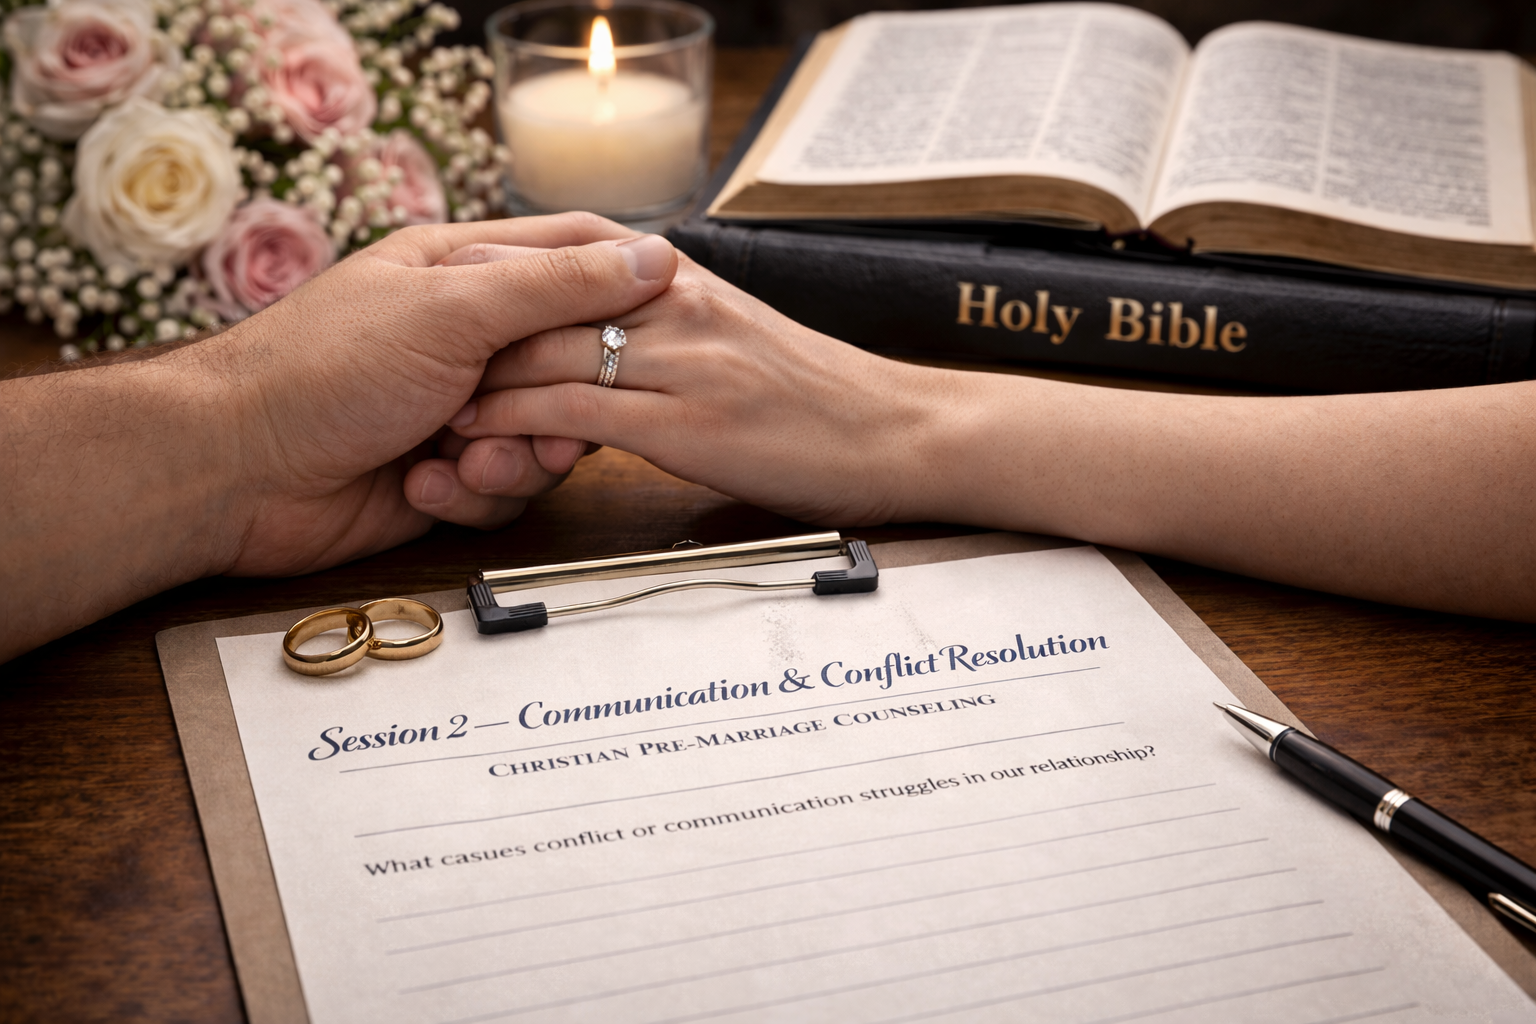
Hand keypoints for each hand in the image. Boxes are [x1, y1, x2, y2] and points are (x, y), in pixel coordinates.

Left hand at [211, 213, 677, 574]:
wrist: (235, 471)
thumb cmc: (327, 368)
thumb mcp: (453, 310)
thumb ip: (558, 287)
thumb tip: (657, 256)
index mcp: (465, 270)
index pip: (575, 257)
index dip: (626, 283)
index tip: (671, 317)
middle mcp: (468, 336)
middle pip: (575, 362)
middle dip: (564, 402)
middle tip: (542, 424)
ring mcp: (459, 409)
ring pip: (548, 436)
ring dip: (515, 460)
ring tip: (462, 462)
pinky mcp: (448, 474)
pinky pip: (505, 490)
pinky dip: (472, 494)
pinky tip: (424, 485)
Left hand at [443, 255, 962, 525]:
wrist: (901, 436)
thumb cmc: (820, 398)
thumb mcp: (738, 342)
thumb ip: (666, 321)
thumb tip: (598, 327)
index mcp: (683, 279)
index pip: (567, 255)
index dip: (497, 279)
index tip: (443, 312)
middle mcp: (676, 304)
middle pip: (539, 301)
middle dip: (467, 336)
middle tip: (408, 369)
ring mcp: (682, 361)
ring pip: (546, 356)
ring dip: (478, 388)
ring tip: (423, 415)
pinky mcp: (688, 425)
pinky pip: (577, 415)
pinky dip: (515, 427)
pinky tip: (476, 443)